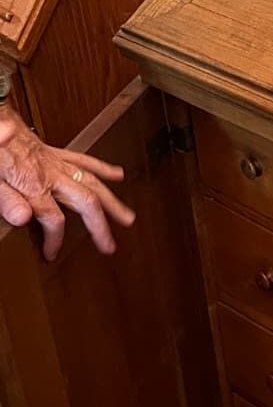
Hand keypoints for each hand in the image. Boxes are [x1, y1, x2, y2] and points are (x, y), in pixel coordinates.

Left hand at [0, 108, 135, 261]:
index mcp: (34, 183)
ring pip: (92, 182)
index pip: (53, 219)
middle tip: (109, 246)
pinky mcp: (53, 153)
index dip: (55, 239)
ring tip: (127, 217)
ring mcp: (55, 162)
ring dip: (111, 200)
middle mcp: (51, 173)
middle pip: (85, 202)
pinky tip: (116, 174)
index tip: (51, 253)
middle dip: (100, 225)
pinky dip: (102, 167)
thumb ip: (6, 199)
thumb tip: (23, 218)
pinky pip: (83, 160)